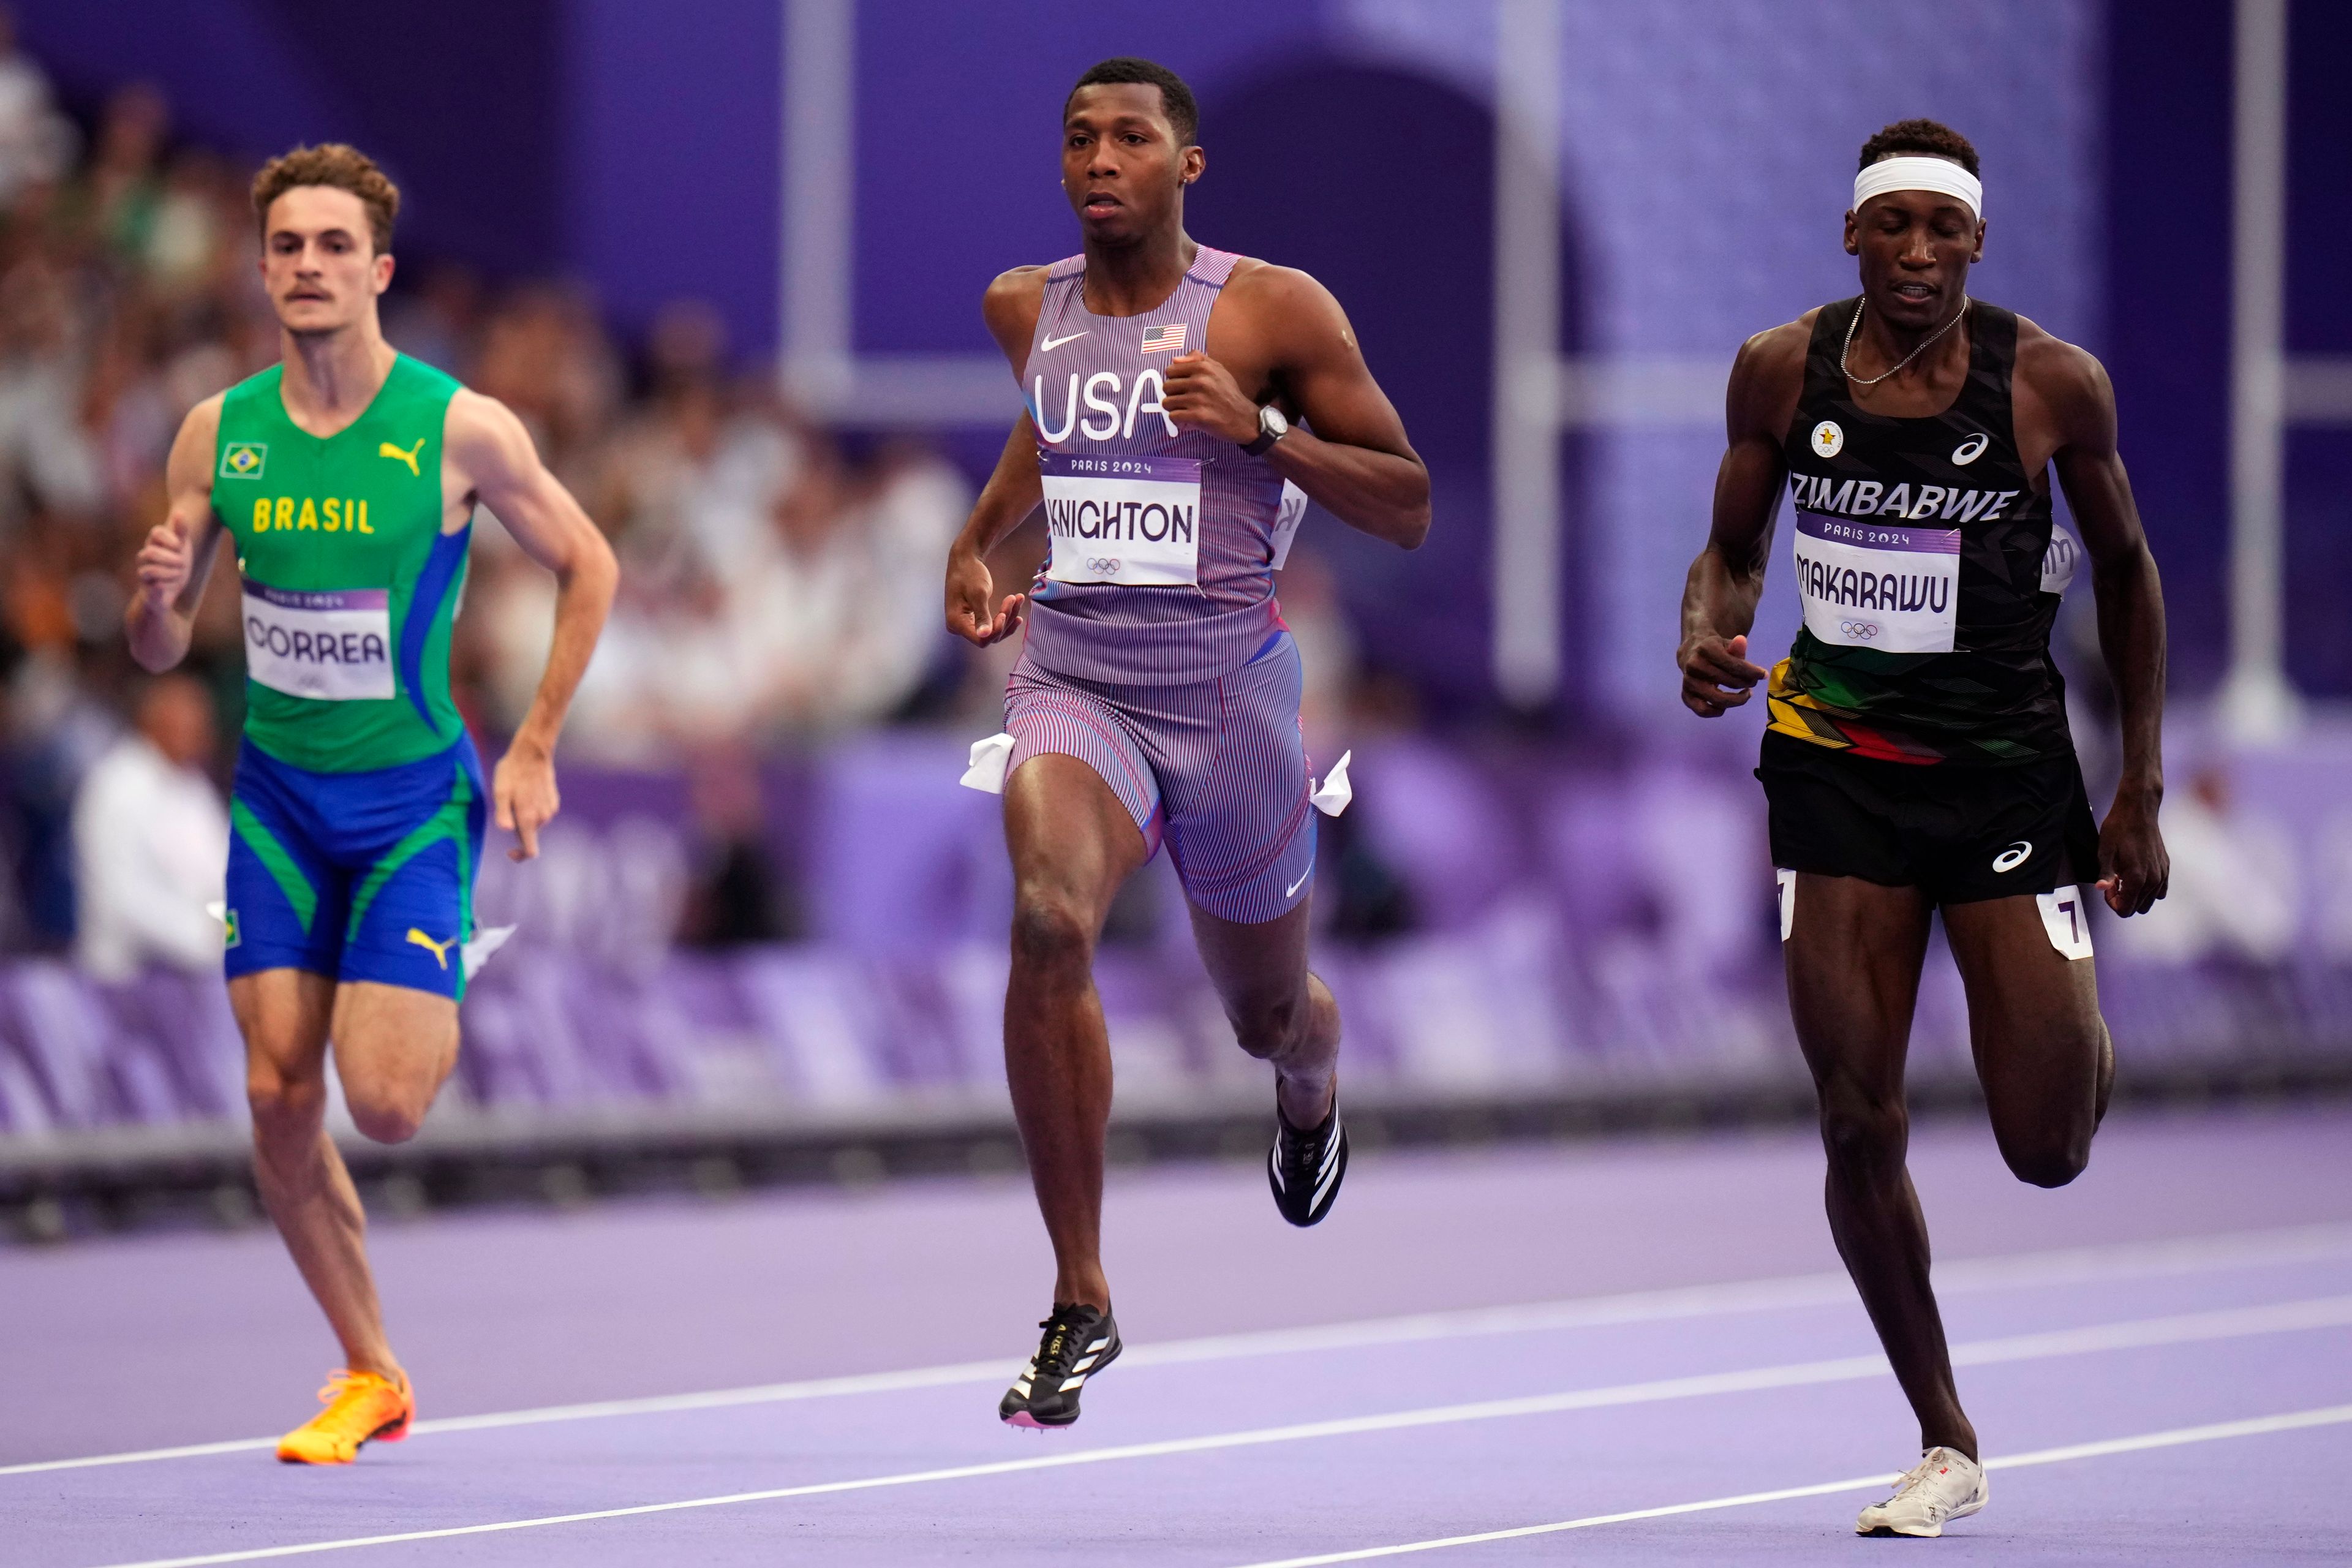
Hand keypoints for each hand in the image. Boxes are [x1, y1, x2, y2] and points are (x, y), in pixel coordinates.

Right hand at [134, 519, 193, 609]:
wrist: (169, 591)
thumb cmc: (176, 565)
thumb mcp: (181, 547)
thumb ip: (180, 531)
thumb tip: (180, 511)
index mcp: (154, 544)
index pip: (157, 532)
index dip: (170, 538)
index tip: (181, 546)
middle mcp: (145, 556)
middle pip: (151, 552)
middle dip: (171, 558)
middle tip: (183, 563)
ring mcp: (143, 571)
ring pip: (150, 569)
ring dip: (170, 572)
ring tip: (180, 574)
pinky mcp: (146, 588)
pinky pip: (152, 586)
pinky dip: (164, 585)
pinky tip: (171, 585)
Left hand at [492, 738, 558, 861]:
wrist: (533, 752)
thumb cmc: (512, 772)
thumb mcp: (500, 792)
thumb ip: (503, 813)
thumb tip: (506, 830)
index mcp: (528, 819)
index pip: (530, 851)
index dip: (520, 856)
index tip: (509, 851)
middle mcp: (542, 818)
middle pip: (530, 835)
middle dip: (517, 829)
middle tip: (505, 807)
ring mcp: (550, 810)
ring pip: (535, 823)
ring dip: (524, 817)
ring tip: (515, 795)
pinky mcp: (553, 802)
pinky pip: (541, 813)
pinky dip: (532, 808)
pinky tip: (526, 791)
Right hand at [945, 546, 1023, 646]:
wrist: (965, 560)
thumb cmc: (969, 573)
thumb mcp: (978, 593)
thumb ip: (982, 615)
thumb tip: (984, 636)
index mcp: (956, 622)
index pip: (980, 639)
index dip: (996, 630)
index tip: (1005, 612)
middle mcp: (959, 627)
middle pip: (989, 636)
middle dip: (1005, 620)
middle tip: (1014, 599)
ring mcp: (966, 623)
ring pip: (994, 631)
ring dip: (1008, 617)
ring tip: (1017, 599)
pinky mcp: (973, 618)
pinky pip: (992, 624)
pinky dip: (1005, 616)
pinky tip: (1016, 610)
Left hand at [1161, 351, 1261, 444]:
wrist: (1244, 419)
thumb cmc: (1229, 394)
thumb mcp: (1219, 369)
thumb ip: (1197, 359)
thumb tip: (1175, 359)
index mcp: (1203, 367)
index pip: (1170, 370)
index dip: (1173, 380)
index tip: (1182, 387)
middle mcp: (1200, 381)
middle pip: (1166, 387)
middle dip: (1172, 395)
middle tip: (1183, 401)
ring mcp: (1198, 399)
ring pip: (1167, 403)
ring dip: (1174, 409)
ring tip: (1185, 411)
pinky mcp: (1198, 416)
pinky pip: (1173, 417)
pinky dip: (1178, 421)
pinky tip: (1187, 421)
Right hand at [1677, 632, 1766, 716]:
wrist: (1692, 655)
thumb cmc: (1714, 650)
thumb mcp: (1726, 644)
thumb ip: (1736, 646)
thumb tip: (1742, 641)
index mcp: (1705, 649)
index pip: (1734, 665)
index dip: (1753, 672)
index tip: (1763, 675)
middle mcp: (1694, 666)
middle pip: (1730, 682)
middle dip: (1747, 683)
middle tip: (1753, 682)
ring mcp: (1689, 682)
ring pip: (1718, 700)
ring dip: (1737, 701)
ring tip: (1746, 694)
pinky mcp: (1686, 696)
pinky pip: (1703, 711)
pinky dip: (1717, 711)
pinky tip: (1726, 705)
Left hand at [2095, 784, 2168, 915]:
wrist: (2139, 810)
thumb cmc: (2119, 828)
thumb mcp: (2104, 851)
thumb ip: (2105, 873)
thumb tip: (2101, 889)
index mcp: (2137, 878)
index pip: (2125, 909)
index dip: (2112, 902)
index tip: (2106, 886)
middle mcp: (2154, 879)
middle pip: (2137, 907)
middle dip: (2122, 899)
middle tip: (2112, 881)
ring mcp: (2163, 874)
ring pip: (2148, 900)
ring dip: (2134, 894)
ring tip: (2122, 876)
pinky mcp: (2166, 867)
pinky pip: (2159, 890)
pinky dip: (2147, 888)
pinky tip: (2135, 875)